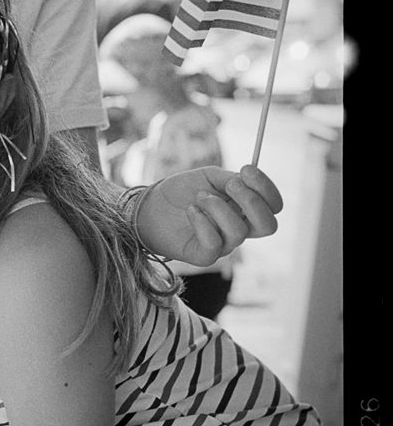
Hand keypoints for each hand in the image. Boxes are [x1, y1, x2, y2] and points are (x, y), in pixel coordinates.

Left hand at [135, 165, 282, 266]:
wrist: (151, 206)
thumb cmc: (181, 191)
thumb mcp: (208, 177)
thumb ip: (231, 178)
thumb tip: (247, 180)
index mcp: (245, 209)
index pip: (273, 206)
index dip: (266, 188)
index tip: (246, 169)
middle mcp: (239, 229)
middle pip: (268, 226)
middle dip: (252, 201)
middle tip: (229, 184)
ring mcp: (223, 245)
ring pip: (238, 232)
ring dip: (218, 208)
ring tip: (199, 197)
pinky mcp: (204, 256)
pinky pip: (214, 244)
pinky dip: (202, 222)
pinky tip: (190, 210)